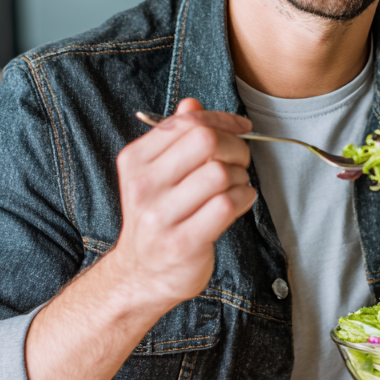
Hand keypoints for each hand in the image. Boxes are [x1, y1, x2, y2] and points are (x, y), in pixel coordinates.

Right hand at [108, 97, 256, 310]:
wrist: (142, 275)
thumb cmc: (158, 218)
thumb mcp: (155, 173)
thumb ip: (174, 137)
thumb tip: (192, 103)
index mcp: (136, 161)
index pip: (187, 123)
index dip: (222, 119)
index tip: (241, 126)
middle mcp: (143, 186)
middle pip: (206, 142)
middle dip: (235, 146)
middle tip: (240, 161)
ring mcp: (161, 216)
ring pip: (219, 173)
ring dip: (240, 176)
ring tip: (235, 186)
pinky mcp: (183, 242)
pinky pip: (227, 205)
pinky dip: (244, 198)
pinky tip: (240, 201)